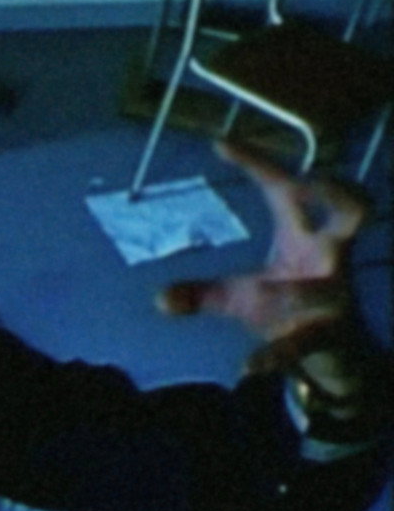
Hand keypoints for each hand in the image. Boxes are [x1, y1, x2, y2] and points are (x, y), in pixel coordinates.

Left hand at [156, 142, 370, 401]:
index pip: (283, 188)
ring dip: (289, 291)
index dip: (259, 162)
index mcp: (305, 235)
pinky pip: (299, 345)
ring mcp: (332, 297)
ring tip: (263, 295)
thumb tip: (160, 298)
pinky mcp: (326, 336)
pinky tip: (246, 369)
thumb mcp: (242, 297)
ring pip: (318, 286)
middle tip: (310, 180)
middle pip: (351, 213)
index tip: (219, 141)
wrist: (334, 358)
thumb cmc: (289, 308)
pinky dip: (272, 356)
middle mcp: (328, 258)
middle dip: (338, 195)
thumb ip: (203, 294)